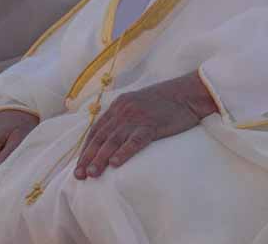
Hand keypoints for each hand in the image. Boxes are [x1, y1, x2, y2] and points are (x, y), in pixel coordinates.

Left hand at [74, 72, 217, 179]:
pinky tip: (116, 164)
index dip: (86, 148)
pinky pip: (135, 140)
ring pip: (113, 140)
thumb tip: (112, 137)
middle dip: (88, 157)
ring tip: (92, 174)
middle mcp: (123, 110)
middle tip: (78, 175)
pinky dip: (124, 152)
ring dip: (100, 158)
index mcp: (118, 105)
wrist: (188, 92)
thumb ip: (124, 117)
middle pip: (101, 136)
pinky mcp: (152, 125)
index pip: (96, 129)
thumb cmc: (165, 102)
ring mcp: (137, 117)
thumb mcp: (138, 104)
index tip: (78, 165)